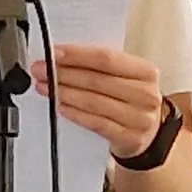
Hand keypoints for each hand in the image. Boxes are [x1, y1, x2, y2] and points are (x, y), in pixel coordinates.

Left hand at [44, 42, 169, 157]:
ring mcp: (139, 118)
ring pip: (93, 102)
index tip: (53, 54)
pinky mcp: (129, 138)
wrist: (149, 133)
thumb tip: (63, 57)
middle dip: (63, 74)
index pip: (106, 58)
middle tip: (41, 70)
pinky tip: (61, 106)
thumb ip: (102, 66)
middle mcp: (146, 94)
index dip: (77, 55)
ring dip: (64, 93)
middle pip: (96, 80)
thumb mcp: (127, 77)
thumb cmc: (132, 99)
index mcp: (146, 72)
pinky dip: (75, 114)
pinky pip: (96, 123)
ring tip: (46, 87)